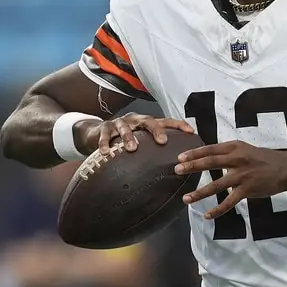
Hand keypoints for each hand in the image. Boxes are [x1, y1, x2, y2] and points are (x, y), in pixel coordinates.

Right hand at [76, 114, 194, 155]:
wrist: (95, 133)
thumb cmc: (124, 140)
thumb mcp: (140, 141)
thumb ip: (154, 150)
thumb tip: (175, 167)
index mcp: (146, 123)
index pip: (166, 121)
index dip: (179, 125)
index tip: (191, 132)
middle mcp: (134, 120)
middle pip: (147, 121)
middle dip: (156, 130)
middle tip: (163, 141)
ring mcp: (119, 123)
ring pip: (125, 128)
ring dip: (129, 137)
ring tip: (132, 148)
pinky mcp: (103, 128)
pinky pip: (104, 135)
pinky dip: (104, 144)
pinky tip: (105, 152)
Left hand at [176, 141, 286, 218]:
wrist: (286, 169)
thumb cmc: (266, 158)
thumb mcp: (246, 149)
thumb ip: (229, 153)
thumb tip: (209, 157)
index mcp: (236, 148)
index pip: (211, 149)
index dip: (195, 153)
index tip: (180, 157)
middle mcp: (237, 160)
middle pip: (210, 163)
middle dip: (192, 167)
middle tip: (176, 170)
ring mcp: (242, 176)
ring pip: (216, 185)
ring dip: (199, 193)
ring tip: (185, 198)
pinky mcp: (247, 190)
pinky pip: (229, 202)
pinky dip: (217, 210)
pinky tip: (207, 215)